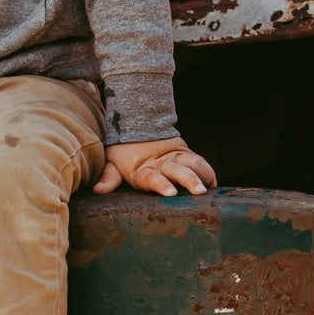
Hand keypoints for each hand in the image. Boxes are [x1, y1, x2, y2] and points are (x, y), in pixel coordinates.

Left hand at [92, 135, 216, 197]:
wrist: (136, 122)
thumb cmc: (122, 150)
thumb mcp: (111, 162)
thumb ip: (109, 177)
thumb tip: (98, 190)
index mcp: (143, 167)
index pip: (153, 177)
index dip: (162, 184)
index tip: (171, 192)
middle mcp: (162, 162)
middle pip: (179, 170)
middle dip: (190, 180)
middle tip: (200, 191)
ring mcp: (176, 157)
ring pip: (194, 163)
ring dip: (203, 174)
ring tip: (211, 187)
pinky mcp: (186, 153)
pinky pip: (201, 162)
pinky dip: (208, 172)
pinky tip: (214, 184)